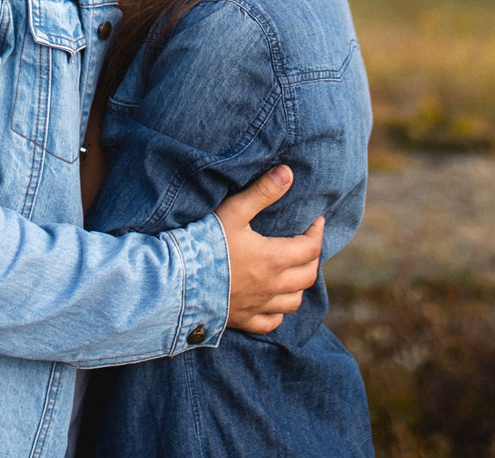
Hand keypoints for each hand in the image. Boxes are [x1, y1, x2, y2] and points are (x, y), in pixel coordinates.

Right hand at [216, 165, 323, 335]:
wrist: (177, 281)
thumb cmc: (205, 243)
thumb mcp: (234, 211)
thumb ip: (262, 192)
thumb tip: (288, 172)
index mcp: (273, 259)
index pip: (310, 248)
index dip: (317, 233)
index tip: (316, 221)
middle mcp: (271, 286)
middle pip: (307, 276)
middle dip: (312, 258)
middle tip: (307, 244)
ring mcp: (257, 305)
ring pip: (293, 302)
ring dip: (298, 286)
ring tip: (293, 272)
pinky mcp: (242, 319)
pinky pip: (270, 323)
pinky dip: (277, 314)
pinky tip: (272, 303)